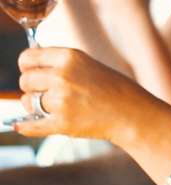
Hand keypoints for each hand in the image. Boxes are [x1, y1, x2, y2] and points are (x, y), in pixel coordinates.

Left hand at [15, 47, 170, 143]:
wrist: (134, 114)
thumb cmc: (115, 90)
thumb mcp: (89, 66)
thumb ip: (61, 66)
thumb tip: (29, 70)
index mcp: (70, 57)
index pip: (28, 58)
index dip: (26, 67)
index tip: (30, 72)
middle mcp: (63, 76)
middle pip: (25, 80)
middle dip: (32, 88)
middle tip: (45, 94)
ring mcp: (62, 100)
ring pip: (28, 102)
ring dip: (36, 106)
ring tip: (55, 108)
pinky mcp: (62, 123)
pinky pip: (31, 125)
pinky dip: (26, 127)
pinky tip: (22, 126)